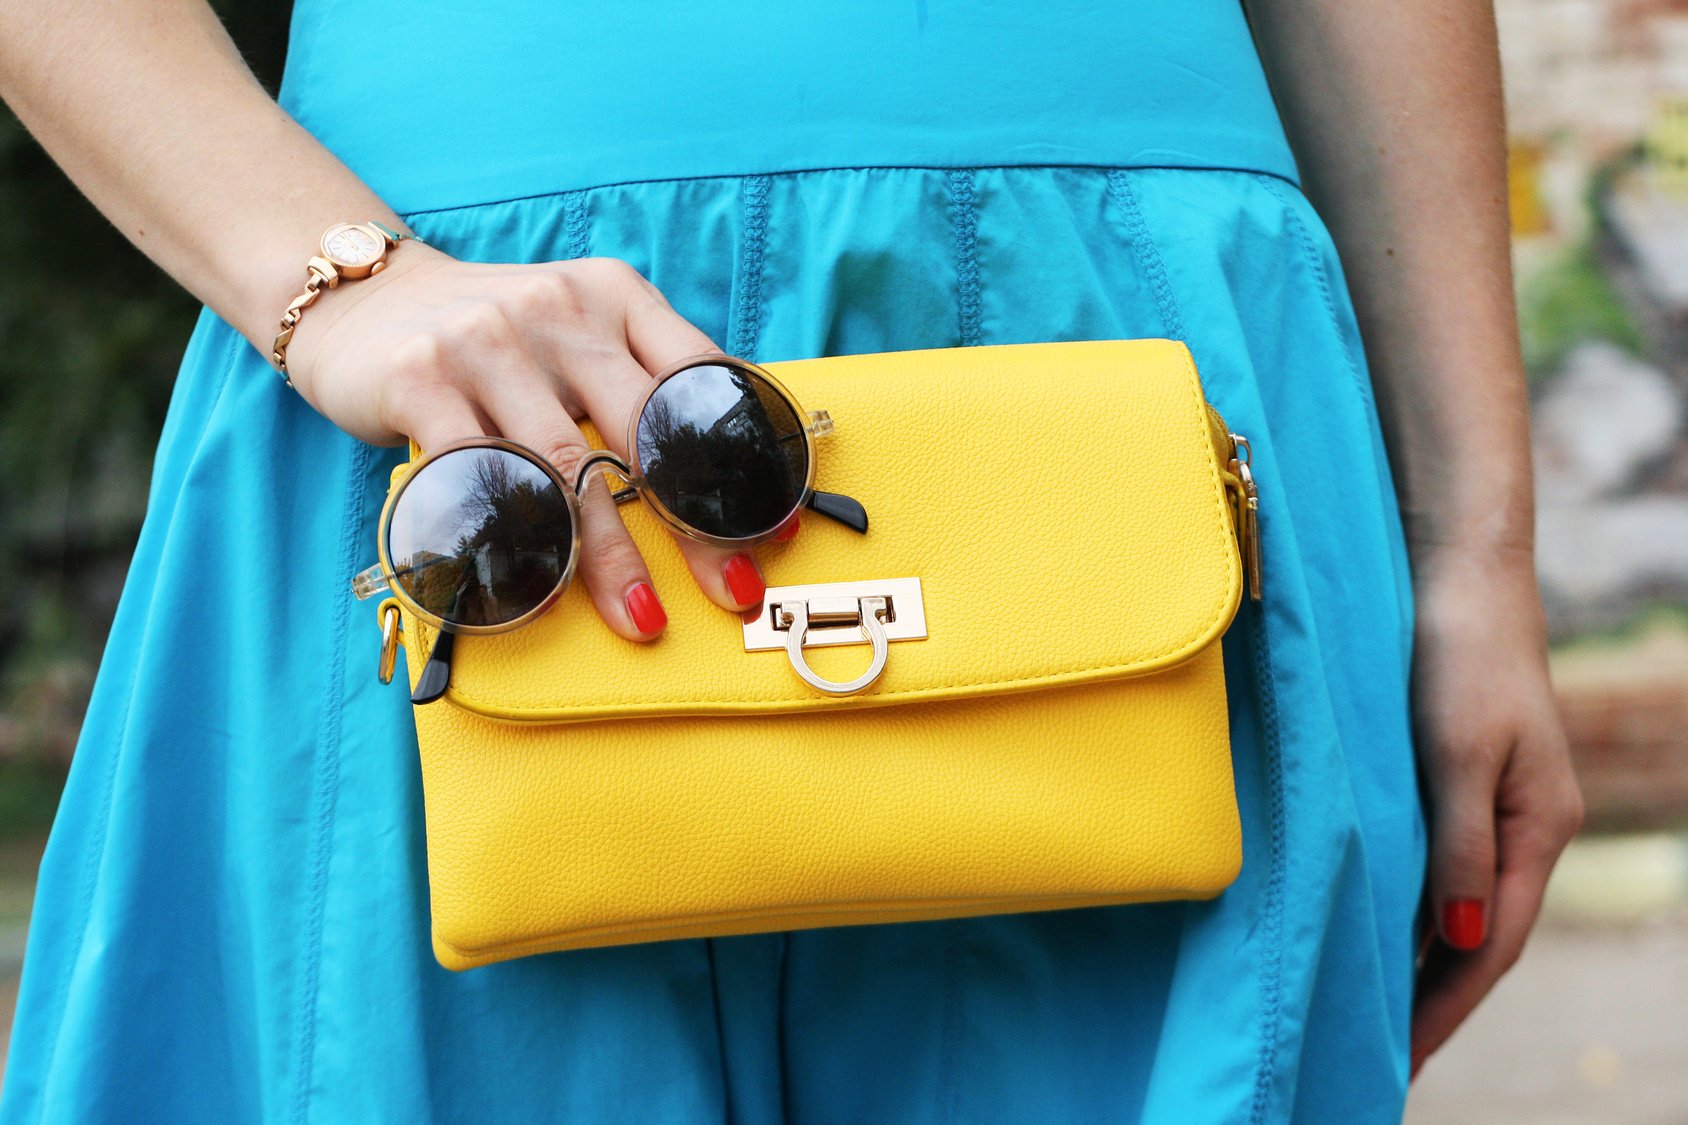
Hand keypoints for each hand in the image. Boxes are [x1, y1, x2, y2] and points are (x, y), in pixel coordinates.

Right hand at [282, 243, 784, 640]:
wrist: (363, 298)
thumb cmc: (493, 338)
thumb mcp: (578, 330)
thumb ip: (640, 380)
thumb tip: (723, 486)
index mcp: (614, 295)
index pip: (698, 379)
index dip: (740, 460)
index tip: (771, 529)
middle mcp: (558, 309)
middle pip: (645, 431)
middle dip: (694, 524)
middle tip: (731, 591)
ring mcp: (487, 340)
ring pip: (564, 465)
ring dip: (607, 554)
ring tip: (640, 616)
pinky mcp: (421, 378)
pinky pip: (478, 477)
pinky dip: (511, 541)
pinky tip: (535, 592)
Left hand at [1407, 544, 1583, 1076]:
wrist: (1459, 573)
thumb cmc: (1458, 655)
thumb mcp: (1458, 753)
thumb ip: (1461, 845)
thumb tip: (1463, 940)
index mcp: (1540, 825)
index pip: (1494, 943)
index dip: (1449, 1006)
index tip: (1404, 1059)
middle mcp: (1529, 824)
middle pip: (1485, 935)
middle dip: (1439, 1000)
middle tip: (1386, 1059)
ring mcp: (1501, 801)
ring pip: (1465, 904)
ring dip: (1428, 961)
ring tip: (1381, 1014)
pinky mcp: (1467, 777)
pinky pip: (1448, 865)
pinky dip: (1421, 908)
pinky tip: (1388, 929)